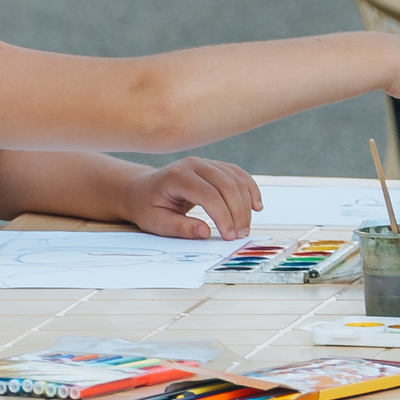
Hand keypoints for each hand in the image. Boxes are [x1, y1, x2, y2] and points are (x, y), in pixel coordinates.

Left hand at [124, 157, 259, 239]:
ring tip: (244, 228)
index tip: (229, 236)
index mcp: (177, 176)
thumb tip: (206, 232)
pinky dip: (250, 190)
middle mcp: (194, 164)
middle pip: (227, 185)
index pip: (208, 194)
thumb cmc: (148, 207)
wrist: (143, 190)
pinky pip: (239, 175)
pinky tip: (256, 206)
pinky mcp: (216, 166)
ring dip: (246, 204)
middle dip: (238, 212)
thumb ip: (180, 228)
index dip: (223, 216)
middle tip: (240, 235)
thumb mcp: (157, 223)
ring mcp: (206, 162)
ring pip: (237, 179)